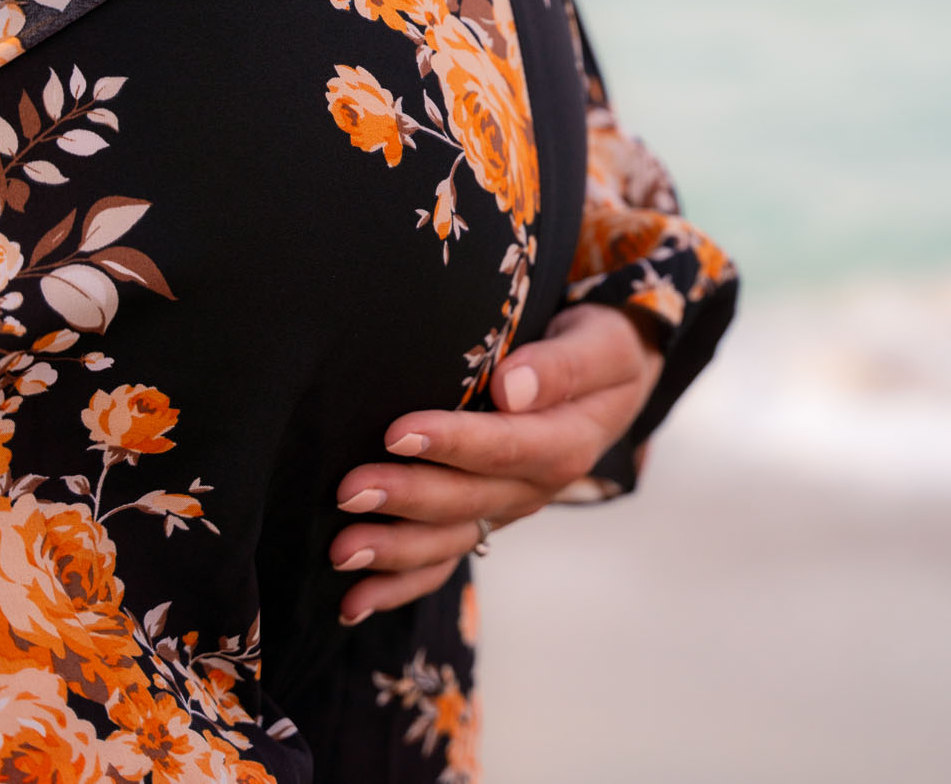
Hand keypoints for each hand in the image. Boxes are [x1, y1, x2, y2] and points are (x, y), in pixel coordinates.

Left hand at [329, 303, 664, 624]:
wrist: (610, 385)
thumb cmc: (599, 352)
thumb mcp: (603, 345)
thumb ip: (562, 365)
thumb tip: (513, 388)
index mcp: (567, 444)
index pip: (505, 446)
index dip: (452, 443)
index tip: (397, 432)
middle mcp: (536, 488)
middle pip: (468, 499)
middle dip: (406, 499)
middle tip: (348, 492)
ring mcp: (507, 510)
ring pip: (450, 539)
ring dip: (394, 551)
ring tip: (340, 552)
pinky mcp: (484, 520)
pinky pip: (443, 561)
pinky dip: (399, 587)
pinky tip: (353, 605)